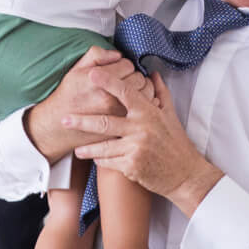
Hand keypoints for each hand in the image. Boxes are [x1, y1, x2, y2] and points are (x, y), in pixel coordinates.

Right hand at [23, 47, 151, 162]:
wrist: (58, 123)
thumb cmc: (69, 94)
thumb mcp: (77, 69)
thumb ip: (97, 55)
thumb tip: (117, 55)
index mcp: (101, 81)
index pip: (127, 65)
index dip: (123, 65)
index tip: (118, 69)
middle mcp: (111, 98)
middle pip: (139, 79)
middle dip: (134, 76)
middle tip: (125, 80)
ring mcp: (118, 115)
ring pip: (146, 95)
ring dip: (142, 90)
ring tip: (131, 91)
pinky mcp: (122, 127)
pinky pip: (143, 112)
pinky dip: (143, 106)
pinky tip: (134, 104)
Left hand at [66, 71, 221, 212]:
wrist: (185, 174)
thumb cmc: (176, 142)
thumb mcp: (170, 115)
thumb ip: (159, 92)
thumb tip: (152, 74)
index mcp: (148, 112)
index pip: (125, 92)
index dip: (108, 82)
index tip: (92, 74)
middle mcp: (140, 128)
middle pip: (104, 122)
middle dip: (81, 121)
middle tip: (64, 119)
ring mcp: (135, 148)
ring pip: (103, 146)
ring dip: (87, 148)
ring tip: (75, 149)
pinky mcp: (132, 166)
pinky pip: (109, 162)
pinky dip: (101, 160)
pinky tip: (95, 159)